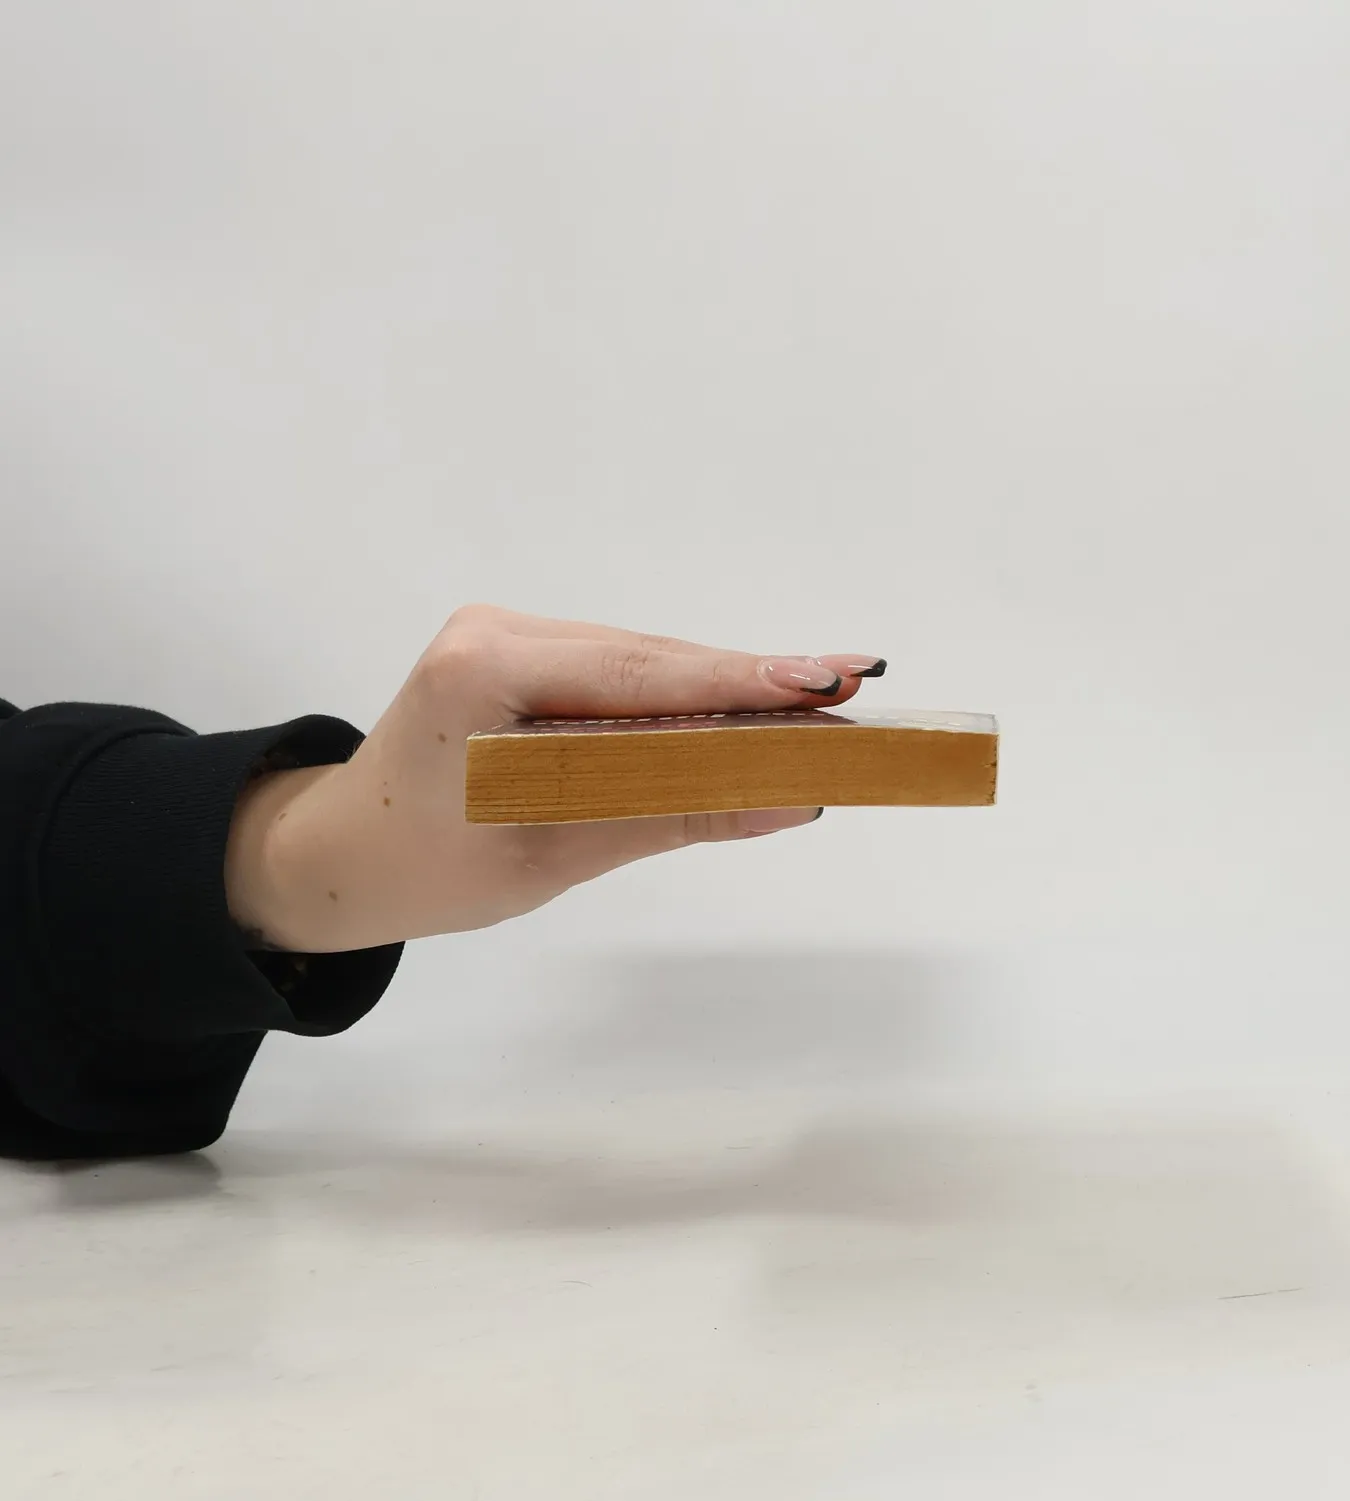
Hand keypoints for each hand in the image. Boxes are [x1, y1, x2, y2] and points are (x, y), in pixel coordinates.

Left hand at [224, 604, 883, 952]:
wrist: (343, 854)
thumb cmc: (428, 869)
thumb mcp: (555, 853)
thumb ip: (675, 813)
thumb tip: (791, 799)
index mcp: (481, 672)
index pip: (638, 674)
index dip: (740, 680)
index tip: (826, 682)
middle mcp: (497, 630)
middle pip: (655, 659)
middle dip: (755, 683)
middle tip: (856, 691)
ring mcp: (511, 632)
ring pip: (648, 662)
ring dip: (729, 691)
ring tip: (824, 707)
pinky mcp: (527, 649)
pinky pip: (626, 672)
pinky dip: (687, 698)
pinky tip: (753, 709)